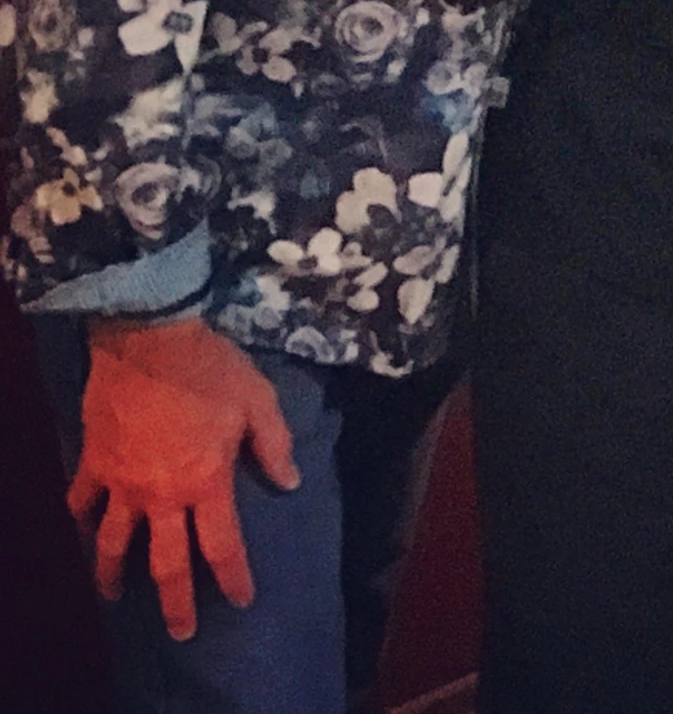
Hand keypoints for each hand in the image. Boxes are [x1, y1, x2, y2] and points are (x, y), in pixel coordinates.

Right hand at [70, 318, 298, 638]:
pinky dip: (81, 517)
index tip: (241, 600)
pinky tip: (84, 528)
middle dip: (175, 602)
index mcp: (206, 484)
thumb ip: (275, 446)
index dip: (233, 577)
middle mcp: (161, 495)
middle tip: (181, 632)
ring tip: (113, 595)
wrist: (149, 341)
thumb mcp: (259, 403)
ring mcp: (121, 483)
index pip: (222, 545)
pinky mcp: (94, 464)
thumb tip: (289, 484)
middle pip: (166, 562)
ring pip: (113, 542)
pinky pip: (82, 500)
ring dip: (113, 573)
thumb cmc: (211, 370)